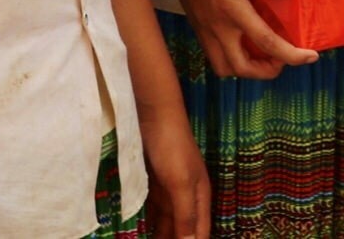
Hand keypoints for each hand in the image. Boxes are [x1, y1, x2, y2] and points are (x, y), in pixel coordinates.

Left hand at [139, 100, 210, 238]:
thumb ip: (186, 216)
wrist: (154, 115)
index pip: (200, 233)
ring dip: (161, 235)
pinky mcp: (154, 183)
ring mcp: (170, 189)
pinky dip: (151, 222)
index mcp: (200, 198)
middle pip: (183, 229)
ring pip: (168, 221)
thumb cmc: (172, 148)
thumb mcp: (181, 184)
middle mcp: (187, 196)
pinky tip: (143, 230)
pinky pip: (154, 210)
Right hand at [148, 0, 317, 78]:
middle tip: (284, 59)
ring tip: (263, 56)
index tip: (310, 57)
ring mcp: (205, 30)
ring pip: (225, 68)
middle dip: (267, 72)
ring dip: (247, 69)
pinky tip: (243, 43)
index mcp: (232, 11)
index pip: (266, 43)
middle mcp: (218, 28)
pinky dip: (232, 59)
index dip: (291, 55)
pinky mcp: (198, 27)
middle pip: (242, 69)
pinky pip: (216, 56)